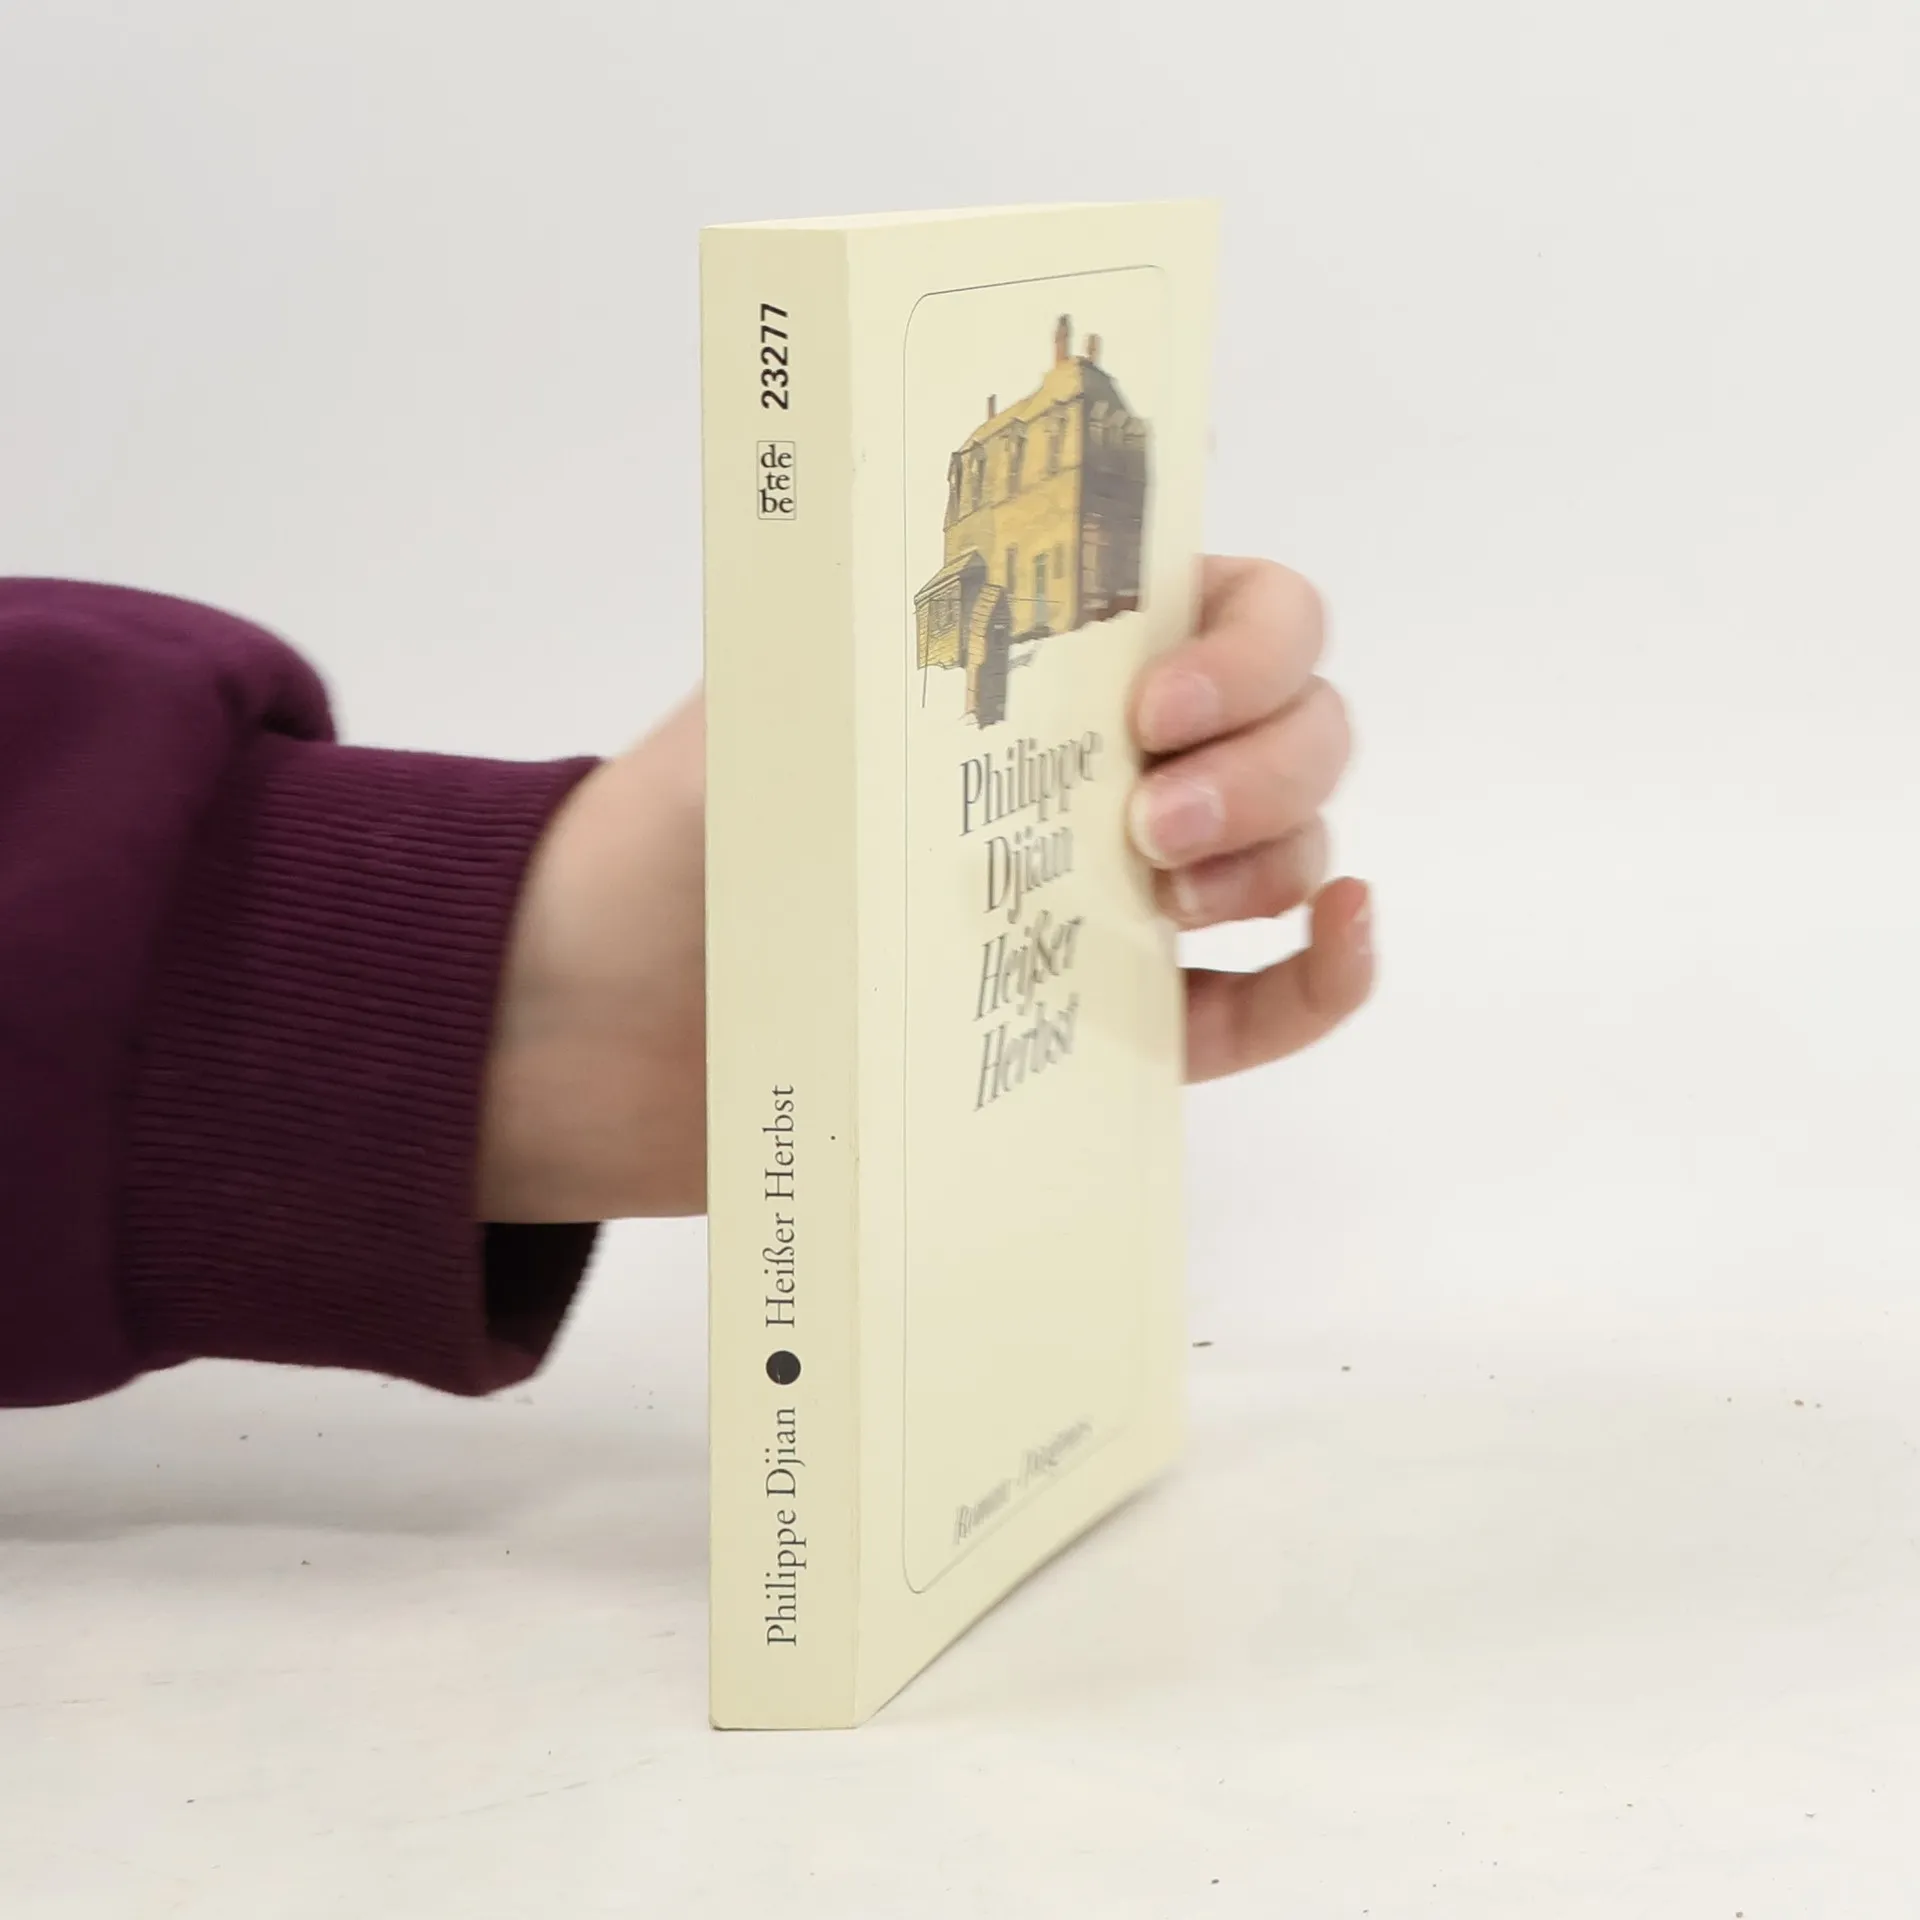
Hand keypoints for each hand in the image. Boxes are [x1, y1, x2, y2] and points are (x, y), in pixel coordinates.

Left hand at [478, 557, 1369, 1220]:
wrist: (600, 1023)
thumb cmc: (680, 835)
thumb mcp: (782, 692)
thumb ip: (896, 604)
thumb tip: (1004, 481)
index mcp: (1046, 664)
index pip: (1234, 605)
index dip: (1247, 644)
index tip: (1152, 700)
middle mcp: (1107, 769)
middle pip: (1300, 724)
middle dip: (1269, 760)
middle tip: (1147, 823)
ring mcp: (1120, 903)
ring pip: (1298, 850)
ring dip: (1279, 857)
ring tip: (1163, 898)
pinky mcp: (1113, 1032)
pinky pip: (1267, 1004)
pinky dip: (1329, 970)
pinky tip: (1337, 927)